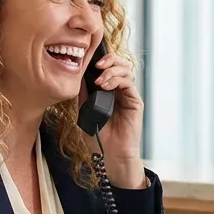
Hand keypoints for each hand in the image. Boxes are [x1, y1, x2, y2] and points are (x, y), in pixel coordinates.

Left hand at [85, 49, 145, 187]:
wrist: (108, 154)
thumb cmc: (96, 135)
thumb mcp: (84, 108)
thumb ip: (84, 90)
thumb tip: (78, 71)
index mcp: (107, 90)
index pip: (106, 67)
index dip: (99, 59)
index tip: (87, 59)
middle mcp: (119, 90)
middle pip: (118, 63)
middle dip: (108, 59)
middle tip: (97, 64)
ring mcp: (128, 95)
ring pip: (125, 70)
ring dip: (112, 70)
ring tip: (100, 79)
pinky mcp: (135, 102)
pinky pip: (128, 83)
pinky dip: (117, 80)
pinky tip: (106, 85)